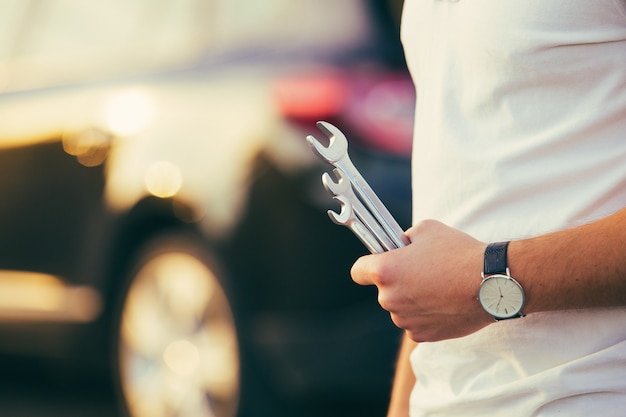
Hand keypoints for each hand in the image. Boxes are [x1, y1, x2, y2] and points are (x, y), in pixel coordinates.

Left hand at [351, 220, 492, 341]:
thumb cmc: (459, 252)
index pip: (358, 271)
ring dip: (412, 299)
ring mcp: (405, 320)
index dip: (367, 265)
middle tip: (422, 270)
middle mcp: (389, 299)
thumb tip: (401, 246)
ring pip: (400, 307)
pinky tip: (445, 302)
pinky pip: (416, 322)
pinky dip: (426, 315)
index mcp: (385, 272)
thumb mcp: (427, 229)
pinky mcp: (421, 335)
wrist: (491, 283)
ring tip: (439, 287)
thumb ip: (405, 239)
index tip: (378, 262)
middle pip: (383, 290)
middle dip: (398, 281)